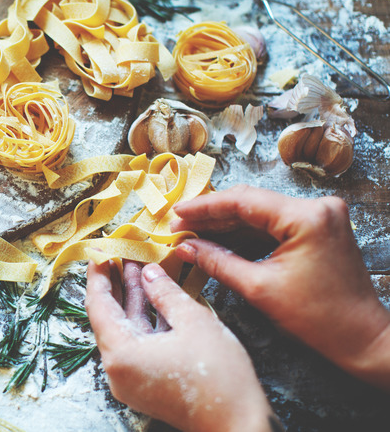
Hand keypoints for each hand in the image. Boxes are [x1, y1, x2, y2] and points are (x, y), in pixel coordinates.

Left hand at [86, 260, 274, 431]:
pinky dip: (143, 320)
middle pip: (108, 318)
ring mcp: (130, 379)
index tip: (100, 252)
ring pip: (124, 330)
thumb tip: (148, 271)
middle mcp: (118, 370)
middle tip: (120, 254)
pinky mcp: (145, 383)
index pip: (98, 306)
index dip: (98, 276)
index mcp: (121, 354)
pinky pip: (136, 344)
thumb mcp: (194, 321)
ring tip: (137, 267)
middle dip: (116, 284)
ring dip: (132, 300)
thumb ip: (165, 292)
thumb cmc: (219, 377)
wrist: (239, 425)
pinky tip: (153, 296)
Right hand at [171, 185, 389, 389]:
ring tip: (193, 236)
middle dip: (212, 216)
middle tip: (179, 227)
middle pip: (251, 203)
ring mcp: (320, 216)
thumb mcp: (259, 289)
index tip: (176, 213)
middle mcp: (317, 207)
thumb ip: (218, 262)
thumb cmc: (317, 318)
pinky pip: (274, 225)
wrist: (361, 337)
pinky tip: (219, 242)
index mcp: (306, 217)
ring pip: (260, 213)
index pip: (243, 201)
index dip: (204, 207)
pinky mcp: (318, 228)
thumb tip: (186, 247)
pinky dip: (246, 235)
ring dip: (227, 225)